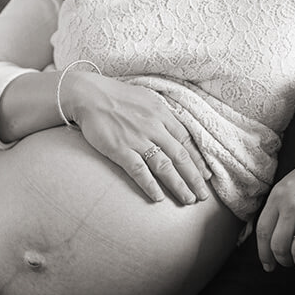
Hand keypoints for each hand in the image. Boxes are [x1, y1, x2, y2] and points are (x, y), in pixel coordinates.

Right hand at [64, 73, 211, 203]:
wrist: (88, 95)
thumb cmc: (116, 96)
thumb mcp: (146, 99)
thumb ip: (161, 115)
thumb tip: (173, 129)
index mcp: (162, 114)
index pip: (186, 140)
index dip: (198, 160)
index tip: (206, 175)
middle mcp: (153, 127)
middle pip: (180, 156)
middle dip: (194, 178)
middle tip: (202, 195)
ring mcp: (137, 139)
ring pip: (164, 166)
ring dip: (178, 185)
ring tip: (188, 200)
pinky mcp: (119, 149)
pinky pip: (139, 170)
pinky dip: (150, 185)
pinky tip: (158, 198)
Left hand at [256, 142, 294, 270]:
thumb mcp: (289, 185)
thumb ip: (278, 207)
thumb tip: (270, 239)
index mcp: (278, 197)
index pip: (263, 232)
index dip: (264, 253)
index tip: (268, 265)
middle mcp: (292, 205)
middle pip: (280, 246)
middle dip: (284, 261)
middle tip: (290, 263)